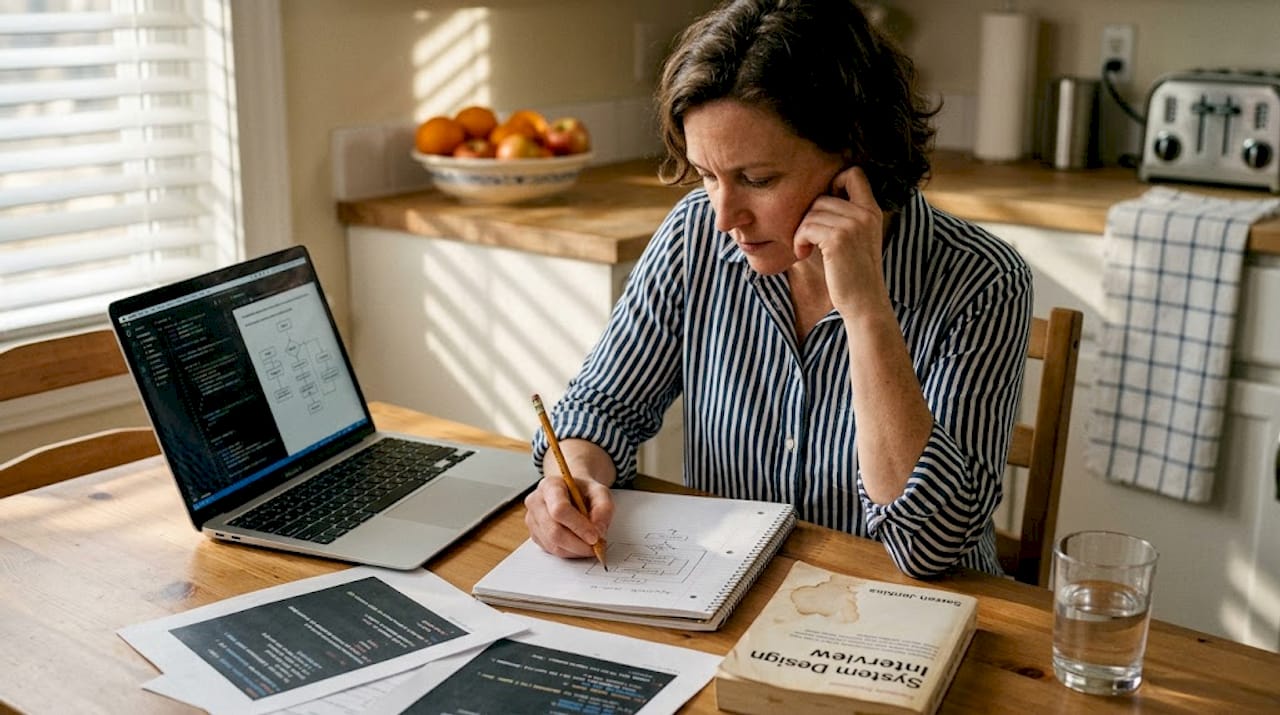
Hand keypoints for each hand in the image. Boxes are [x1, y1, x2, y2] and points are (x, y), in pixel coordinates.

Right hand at [523, 473, 613, 558]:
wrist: (571, 492)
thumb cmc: (583, 491)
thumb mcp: (600, 492)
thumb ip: (604, 508)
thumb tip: (598, 531)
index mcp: (550, 486)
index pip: (560, 509)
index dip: (578, 526)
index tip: (595, 536)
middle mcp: (536, 502)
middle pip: (554, 531)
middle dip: (578, 544)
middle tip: (596, 547)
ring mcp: (533, 520)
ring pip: (553, 544)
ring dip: (576, 550)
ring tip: (591, 546)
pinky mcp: (535, 535)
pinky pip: (552, 550)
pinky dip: (570, 552)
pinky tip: (580, 545)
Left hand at [793, 166, 888, 316]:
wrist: (865, 303)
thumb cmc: (854, 274)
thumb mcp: (857, 239)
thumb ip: (845, 215)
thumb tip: (814, 198)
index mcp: (872, 210)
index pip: (853, 173)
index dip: (833, 182)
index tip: (824, 208)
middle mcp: (865, 213)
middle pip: (822, 196)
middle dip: (809, 217)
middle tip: (808, 239)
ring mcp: (853, 225)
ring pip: (811, 212)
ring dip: (801, 232)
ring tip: (805, 249)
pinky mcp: (838, 239)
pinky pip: (806, 227)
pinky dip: (798, 241)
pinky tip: (803, 254)